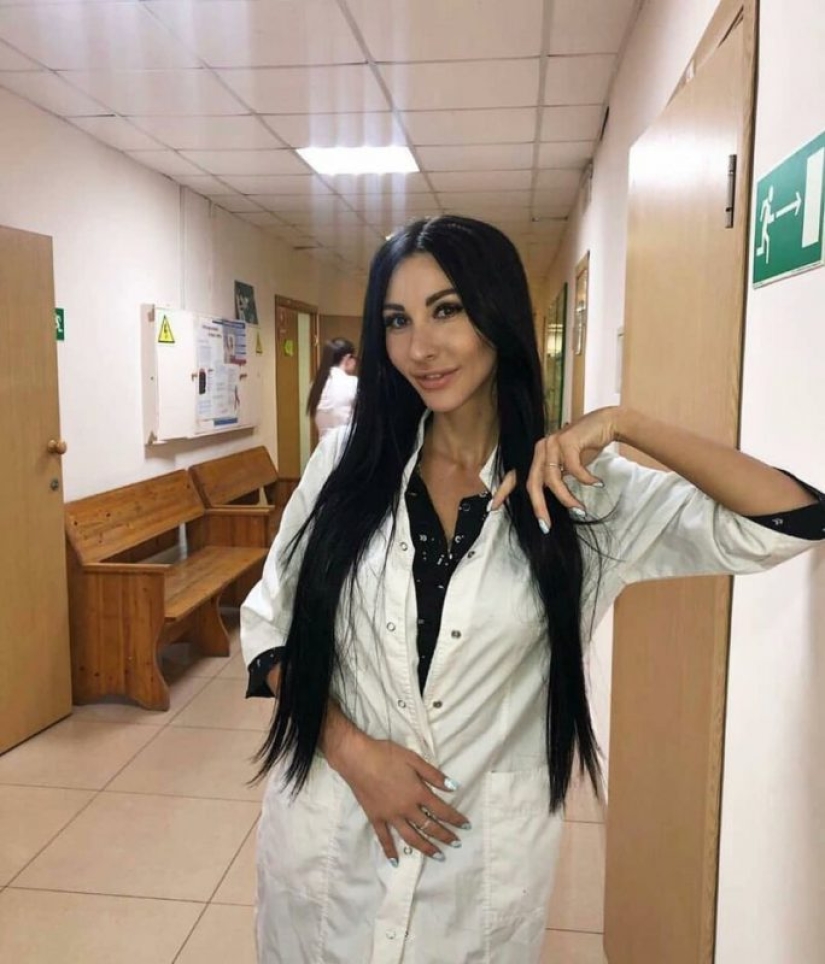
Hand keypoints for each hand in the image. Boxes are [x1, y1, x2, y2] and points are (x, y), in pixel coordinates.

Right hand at [331, 732, 469, 864]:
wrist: (357, 758)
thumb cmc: (386, 755)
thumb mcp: (414, 759)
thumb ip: (433, 775)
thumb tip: (453, 787)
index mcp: (418, 793)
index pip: (442, 810)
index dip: (455, 819)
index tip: (466, 826)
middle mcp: (406, 809)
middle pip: (429, 826)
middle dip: (445, 836)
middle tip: (456, 843)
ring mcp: (390, 816)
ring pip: (411, 837)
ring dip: (426, 847)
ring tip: (438, 856)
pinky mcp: (375, 818)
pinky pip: (384, 838)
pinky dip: (390, 850)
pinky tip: (396, 861)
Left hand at [489, 406, 619, 528]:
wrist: (606, 423)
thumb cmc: (587, 446)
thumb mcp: (566, 464)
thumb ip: (556, 476)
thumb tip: (550, 498)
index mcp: (538, 455)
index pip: (516, 475)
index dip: (503, 491)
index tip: (493, 507)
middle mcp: (541, 448)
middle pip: (532, 483)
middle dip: (538, 507)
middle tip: (545, 525)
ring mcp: (553, 443)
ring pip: (553, 480)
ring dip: (567, 499)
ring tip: (581, 510)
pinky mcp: (568, 441)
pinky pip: (574, 469)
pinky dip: (586, 480)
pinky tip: (597, 483)